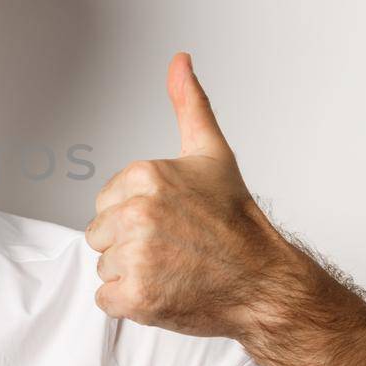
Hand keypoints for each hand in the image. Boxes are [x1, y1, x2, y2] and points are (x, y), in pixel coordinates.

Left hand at [84, 53, 302, 337]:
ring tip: (174, 270)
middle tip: (174, 248)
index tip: (172, 221)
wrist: (265, 282)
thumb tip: (179, 60)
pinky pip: (107, 300)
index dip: (136, 216)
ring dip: (133, 275)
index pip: (106, 203)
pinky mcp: (137, 297)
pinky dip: (132, 304)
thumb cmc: (237, 223)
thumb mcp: (212, 154)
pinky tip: (165, 292)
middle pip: (100, 235)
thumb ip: (189, 104)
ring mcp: (137, 256)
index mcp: (146, 176)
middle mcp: (138, 213)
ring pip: (105, 267)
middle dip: (131, 246)